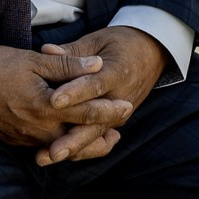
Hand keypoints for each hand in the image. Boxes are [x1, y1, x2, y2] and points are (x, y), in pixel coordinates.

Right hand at [0, 45, 127, 152]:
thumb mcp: (33, 60)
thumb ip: (67, 65)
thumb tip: (96, 65)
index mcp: (45, 106)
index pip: (87, 111)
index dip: (110, 110)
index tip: (127, 106)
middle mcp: (38, 128)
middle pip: (79, 138)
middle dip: (101, 135)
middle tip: (119, 132)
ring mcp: (26, 138)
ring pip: (62, 147)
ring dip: (83, 144)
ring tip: (101, 140)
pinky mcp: (15, 141)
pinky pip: (44, 146)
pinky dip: (61, 144)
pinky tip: (67, 137)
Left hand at [36, 27, 169, 165]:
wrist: (152, 54)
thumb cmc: (121, 43)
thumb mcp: (98, 40)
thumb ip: (72, 51)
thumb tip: (46, 51)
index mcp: (117, 72)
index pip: (95, 85)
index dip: (75, 94)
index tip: (54, 101)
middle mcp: (120, 98)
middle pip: (96, 122)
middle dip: (73, 138)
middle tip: (51, 151)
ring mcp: (119, 114)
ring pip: (95, 136)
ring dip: (72, 149)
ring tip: (47, 158)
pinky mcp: (114, 122)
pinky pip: (96, 139)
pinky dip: (77, 148)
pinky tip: (53, 156)